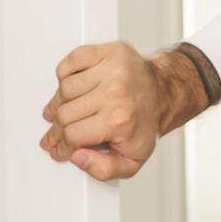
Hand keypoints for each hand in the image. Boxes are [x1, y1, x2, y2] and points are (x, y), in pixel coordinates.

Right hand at [39, 41, 164, 180]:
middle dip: (58, 128)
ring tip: (69, 109)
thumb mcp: (132, 160)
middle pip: (65, 114)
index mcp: (120, 121)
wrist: (163, 95)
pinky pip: (70, 63)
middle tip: (57, 132)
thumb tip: (77, 157)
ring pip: (65, 89)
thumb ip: (103, 170)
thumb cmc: (144, 125)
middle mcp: (115, 93)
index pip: (73, 136)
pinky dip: (66, 75)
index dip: (62, 146)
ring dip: (62, 101)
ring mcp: (112, 69)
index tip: (58, 148)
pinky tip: (74, 86)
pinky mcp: (108, 52)